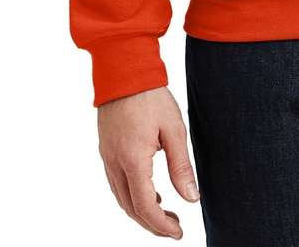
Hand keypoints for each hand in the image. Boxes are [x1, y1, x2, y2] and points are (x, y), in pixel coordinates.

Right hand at [98, 87, 200, 238]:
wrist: (124, 69)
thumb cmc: (151, 96)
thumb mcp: (174, 130)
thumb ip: (181, 167)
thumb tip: (191, 198)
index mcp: (133, 160)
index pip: (145, 206)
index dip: (161, 225)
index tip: (178, 232)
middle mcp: (115, 163)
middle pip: (130, 208)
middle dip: (152, 223)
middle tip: (174, 227)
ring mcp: (107, 156)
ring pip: (121, 197)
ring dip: (141, 210)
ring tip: (164, 212)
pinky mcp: (106, 149)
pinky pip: (116, 182)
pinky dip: (132, 194)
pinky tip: (149, 190)